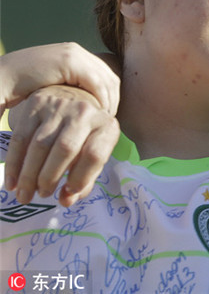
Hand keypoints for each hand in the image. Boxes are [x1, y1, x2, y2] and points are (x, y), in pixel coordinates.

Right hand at [0, 43, 120, 116]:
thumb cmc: (21, 89)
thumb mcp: (53, 86)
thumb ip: (71, 89)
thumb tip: (89, 106)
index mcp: (74, 54)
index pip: (105, 74)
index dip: (111, 95)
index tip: (109, 114)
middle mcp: (77, 51)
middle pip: (110, 75)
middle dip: (114, 98)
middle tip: (111, 118)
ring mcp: (74, 54)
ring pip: (106, 79)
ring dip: (110, 100)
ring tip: (105, 119)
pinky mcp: (69, 62)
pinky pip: (96, 82)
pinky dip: (101, 98)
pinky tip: (97, 113)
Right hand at [5, 85, 119, 206]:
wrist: (74, 98)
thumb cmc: (86, 136)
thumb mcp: (94, 154)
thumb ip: (85, 179)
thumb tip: (66, 200)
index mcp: (106, 126)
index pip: (95, 155)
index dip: (81, 178)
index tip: (68, 193)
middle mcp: (85, 113)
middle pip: (65, 149)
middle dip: (50, 177)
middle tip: (42, 195)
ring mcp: (60, 106)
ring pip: (40, 145)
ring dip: (29, 175)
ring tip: (25, 194)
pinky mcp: (36, 104)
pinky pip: (21, 138)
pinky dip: (14, 164)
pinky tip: (12, 183)